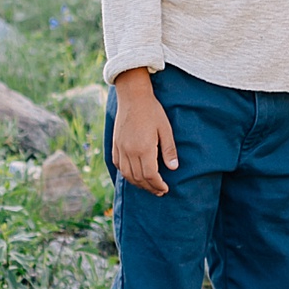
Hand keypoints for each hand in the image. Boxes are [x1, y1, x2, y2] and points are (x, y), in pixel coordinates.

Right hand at [111, 74, 177, 194]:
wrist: (133, 97)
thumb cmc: (152, 111)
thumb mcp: (165, 128)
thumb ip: (169, 149)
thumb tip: (173, 168)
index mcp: (144, 148)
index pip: (151, 175)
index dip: (158, 185)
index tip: (165, 189)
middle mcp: (130, 151)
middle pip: (139, 178)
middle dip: (149, 187)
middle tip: (159, 191)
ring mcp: (120, 149)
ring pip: (127, 175)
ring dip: (138, 184)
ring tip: (148, 186)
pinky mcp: (115, 145)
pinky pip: (119, 166)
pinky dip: (126, 174)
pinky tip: (134, 175)